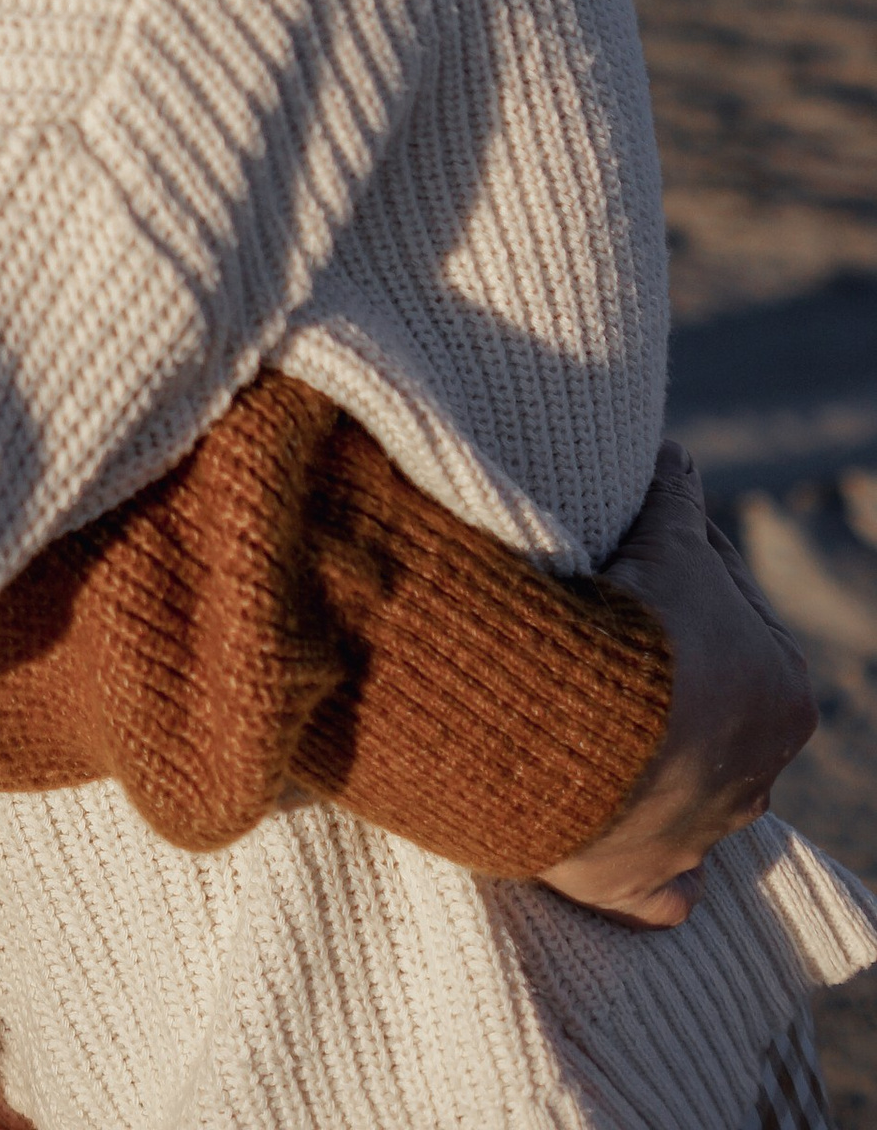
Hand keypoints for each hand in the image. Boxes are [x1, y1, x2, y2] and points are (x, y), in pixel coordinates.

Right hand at [539, 440, 815, 927]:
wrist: (565, 714)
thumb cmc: (633, 625)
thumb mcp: (663, 541)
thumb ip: (676, 499)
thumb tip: (678, 456)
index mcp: (784, 694)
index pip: (736, 614)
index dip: (684, 566)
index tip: (638, 542)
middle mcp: (756, 777)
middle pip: (719, 709)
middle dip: (676, 670)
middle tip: (611, 619)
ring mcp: (699, 836)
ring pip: (697, 800)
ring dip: (664, 765)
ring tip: (600, 710)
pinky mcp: (638, 882)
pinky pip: (661, 892)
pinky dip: (655, 879)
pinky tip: (645, 863)